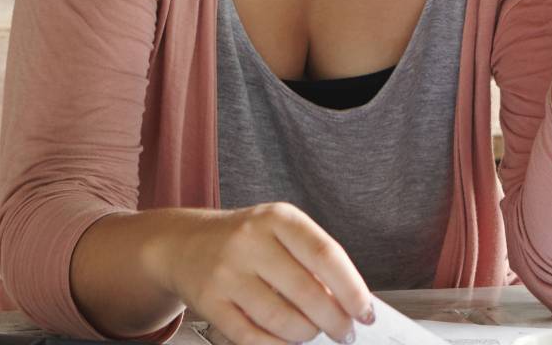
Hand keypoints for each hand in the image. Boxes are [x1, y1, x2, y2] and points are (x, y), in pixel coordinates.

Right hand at [162, 203, 373, 344]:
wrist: (185, 243)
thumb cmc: (245, 240)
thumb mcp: (280, 233)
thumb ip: (313, 261)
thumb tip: (348, 304)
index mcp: (277, 218)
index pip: (326, 255)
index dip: (352, 289)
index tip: (366, 312)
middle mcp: (250, 241)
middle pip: (307, 292)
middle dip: (334, 320)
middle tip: (344, 332)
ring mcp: (226, 272)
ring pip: (281, 319)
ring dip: (306, 334)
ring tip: (312, 333)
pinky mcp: (209, 301)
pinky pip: (252, 336)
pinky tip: (286, 341)